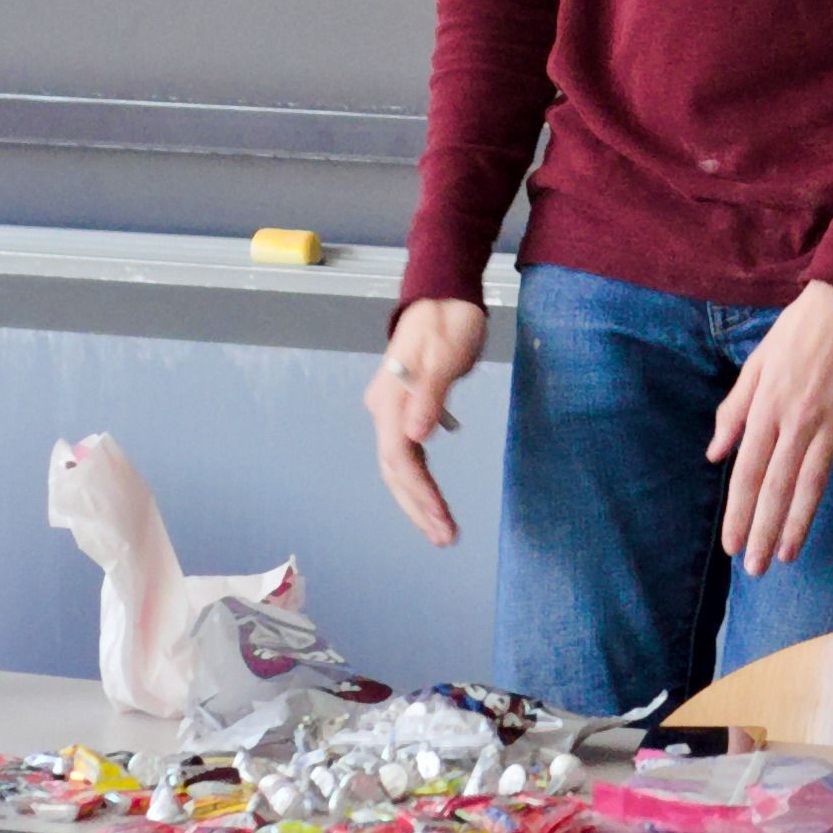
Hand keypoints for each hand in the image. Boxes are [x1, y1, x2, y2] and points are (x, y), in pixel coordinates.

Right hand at [365, 297, 488, 546]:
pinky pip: (407, 454)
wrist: (444, 294)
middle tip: (445, 538)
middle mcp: (384, 409)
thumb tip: (416, 436)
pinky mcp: (405, 409)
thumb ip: (429, 395)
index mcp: (390, 399)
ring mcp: (391, 410)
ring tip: (442, 530)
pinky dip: (420, 481)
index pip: (399, 458)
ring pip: (398, 467)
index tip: (441, 518)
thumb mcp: (446, 354)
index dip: (419, 493)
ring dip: (418, 501)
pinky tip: (434, 500)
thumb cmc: (449, 321)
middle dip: (417, 508)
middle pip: (394, 471)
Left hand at [706, 281, 832, 572]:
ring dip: (800, 524)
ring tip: (788, 556)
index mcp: (767, 408)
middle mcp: (797, 421)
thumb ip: (734, 411)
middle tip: (756, 568)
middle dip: (764, 531)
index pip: (747, 472)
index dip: (739, 512)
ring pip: (814, 484)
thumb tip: (714, 454)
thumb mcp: (755, 365)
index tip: (732, 545)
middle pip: (777, 487)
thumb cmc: (797, 333)